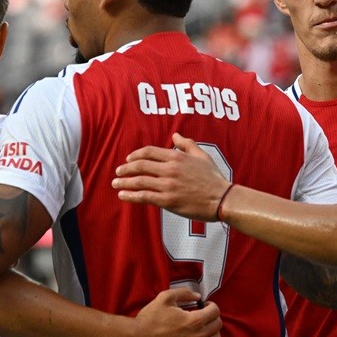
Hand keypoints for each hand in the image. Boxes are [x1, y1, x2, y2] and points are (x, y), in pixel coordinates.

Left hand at [113, 133, 229, 221]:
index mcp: (177, 157)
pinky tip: (122, 195)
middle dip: (126, 169)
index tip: (128, 159)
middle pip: (140, 166)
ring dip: (124, 182)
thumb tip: (175, 135)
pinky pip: (144, 197)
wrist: (221, 199)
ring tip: (115, 183)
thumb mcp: (202, 156)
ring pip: (139, 181)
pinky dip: (130, 195)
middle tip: (118, 172)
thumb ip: (187, 144)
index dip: (135, 155)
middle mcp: (170, 169)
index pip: (149, 152)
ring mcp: (168, 185)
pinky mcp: (168, 201)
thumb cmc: (213, 178)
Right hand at [128, 287, 221, 336]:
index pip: (215, 311)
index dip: (211, 305)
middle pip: (218, 325)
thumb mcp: (165, 297)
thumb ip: (184, 293)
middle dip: (212, 317)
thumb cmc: (150, 318)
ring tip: (202, 329)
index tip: (204, 305)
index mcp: (194, 320)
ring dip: (212, 332)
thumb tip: (198, 296)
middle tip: (203, 315)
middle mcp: (198, 336)